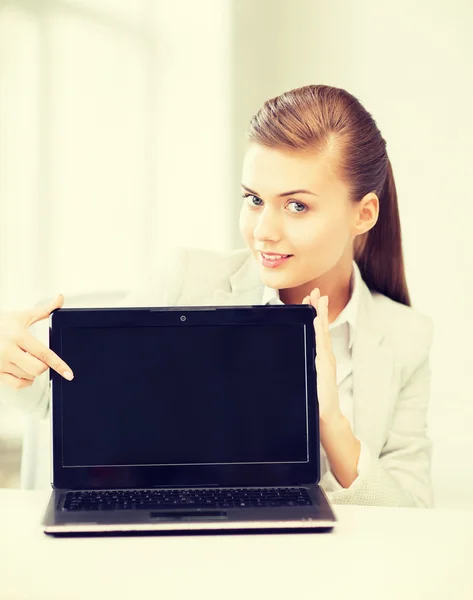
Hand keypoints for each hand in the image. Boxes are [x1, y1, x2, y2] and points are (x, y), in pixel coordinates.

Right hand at [0, 293, 73, 389]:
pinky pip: (16, 385)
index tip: (69, 374)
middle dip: (44, 366)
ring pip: (28, 377)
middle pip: (37, 369)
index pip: (43, 353)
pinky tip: (24, 373)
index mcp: (18, 336)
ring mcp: (0, 363)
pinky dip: (25, 382)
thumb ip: (45, 310)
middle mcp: (8, 350)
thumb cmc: (1, 323)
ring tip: (28, 361)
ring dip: (34, 372)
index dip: (59, 365)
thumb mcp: (22, 316)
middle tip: (40, 358)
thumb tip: (60, 298)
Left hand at [302, 288, 342, 425]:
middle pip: (321, 327)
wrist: (326, 415)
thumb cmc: (316, 399)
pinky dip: (320, 331)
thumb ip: (302, 367)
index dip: (313, 314)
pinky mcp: (325, 366)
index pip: (315, 331)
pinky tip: (317, 320)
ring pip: (323, 332)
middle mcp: (324, 355)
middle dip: (318, 308)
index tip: (308, 300)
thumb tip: (288, 359)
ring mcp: (326, 359)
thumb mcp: (306, 378)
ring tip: (319, 299)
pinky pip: (322, 344)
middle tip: (315, 291)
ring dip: (320, 314)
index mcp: (319, 356)